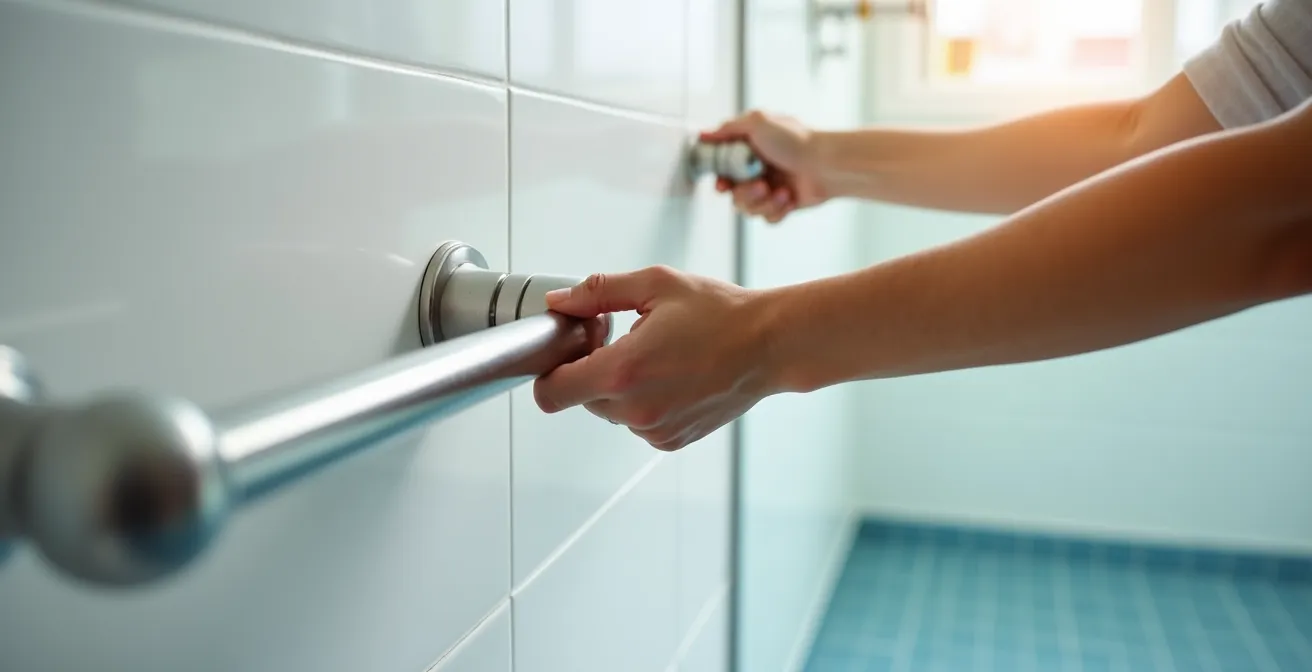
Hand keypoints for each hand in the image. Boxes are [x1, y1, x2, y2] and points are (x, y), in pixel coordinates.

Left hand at [533, 266, 777, 450]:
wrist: (771, 345)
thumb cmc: (721, 313)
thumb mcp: (655, 286)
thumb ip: (597, 293)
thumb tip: (559, 301)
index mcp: (623, 371)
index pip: (551, 393)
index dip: (551, 369)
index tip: (569, 350)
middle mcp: (635, 410)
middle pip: (580, 398)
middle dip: (591, 370)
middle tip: (623, 340)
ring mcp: (654, 430)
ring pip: (610, 411)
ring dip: (620, 387)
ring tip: (657, 357)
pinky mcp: (672, 440)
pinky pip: (638, 423)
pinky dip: (644, 403)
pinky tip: (673, 376)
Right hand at [700, 110, 828, 223]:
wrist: (827, 164)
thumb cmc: (796, 141)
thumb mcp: (758, 122)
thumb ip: (728, 129)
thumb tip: (704, 134)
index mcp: (748, 150)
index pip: (721, 168)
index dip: (720, 179)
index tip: (723, 183)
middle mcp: (756, 169)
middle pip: (732, 193)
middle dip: (744, 193)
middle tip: (760, 184)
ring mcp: (768, 188)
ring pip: (747, 208)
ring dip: (762, 202)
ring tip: (781, 191)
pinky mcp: (781, 204)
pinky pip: (766, 217)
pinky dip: (776, 210)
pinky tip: (789, 197)